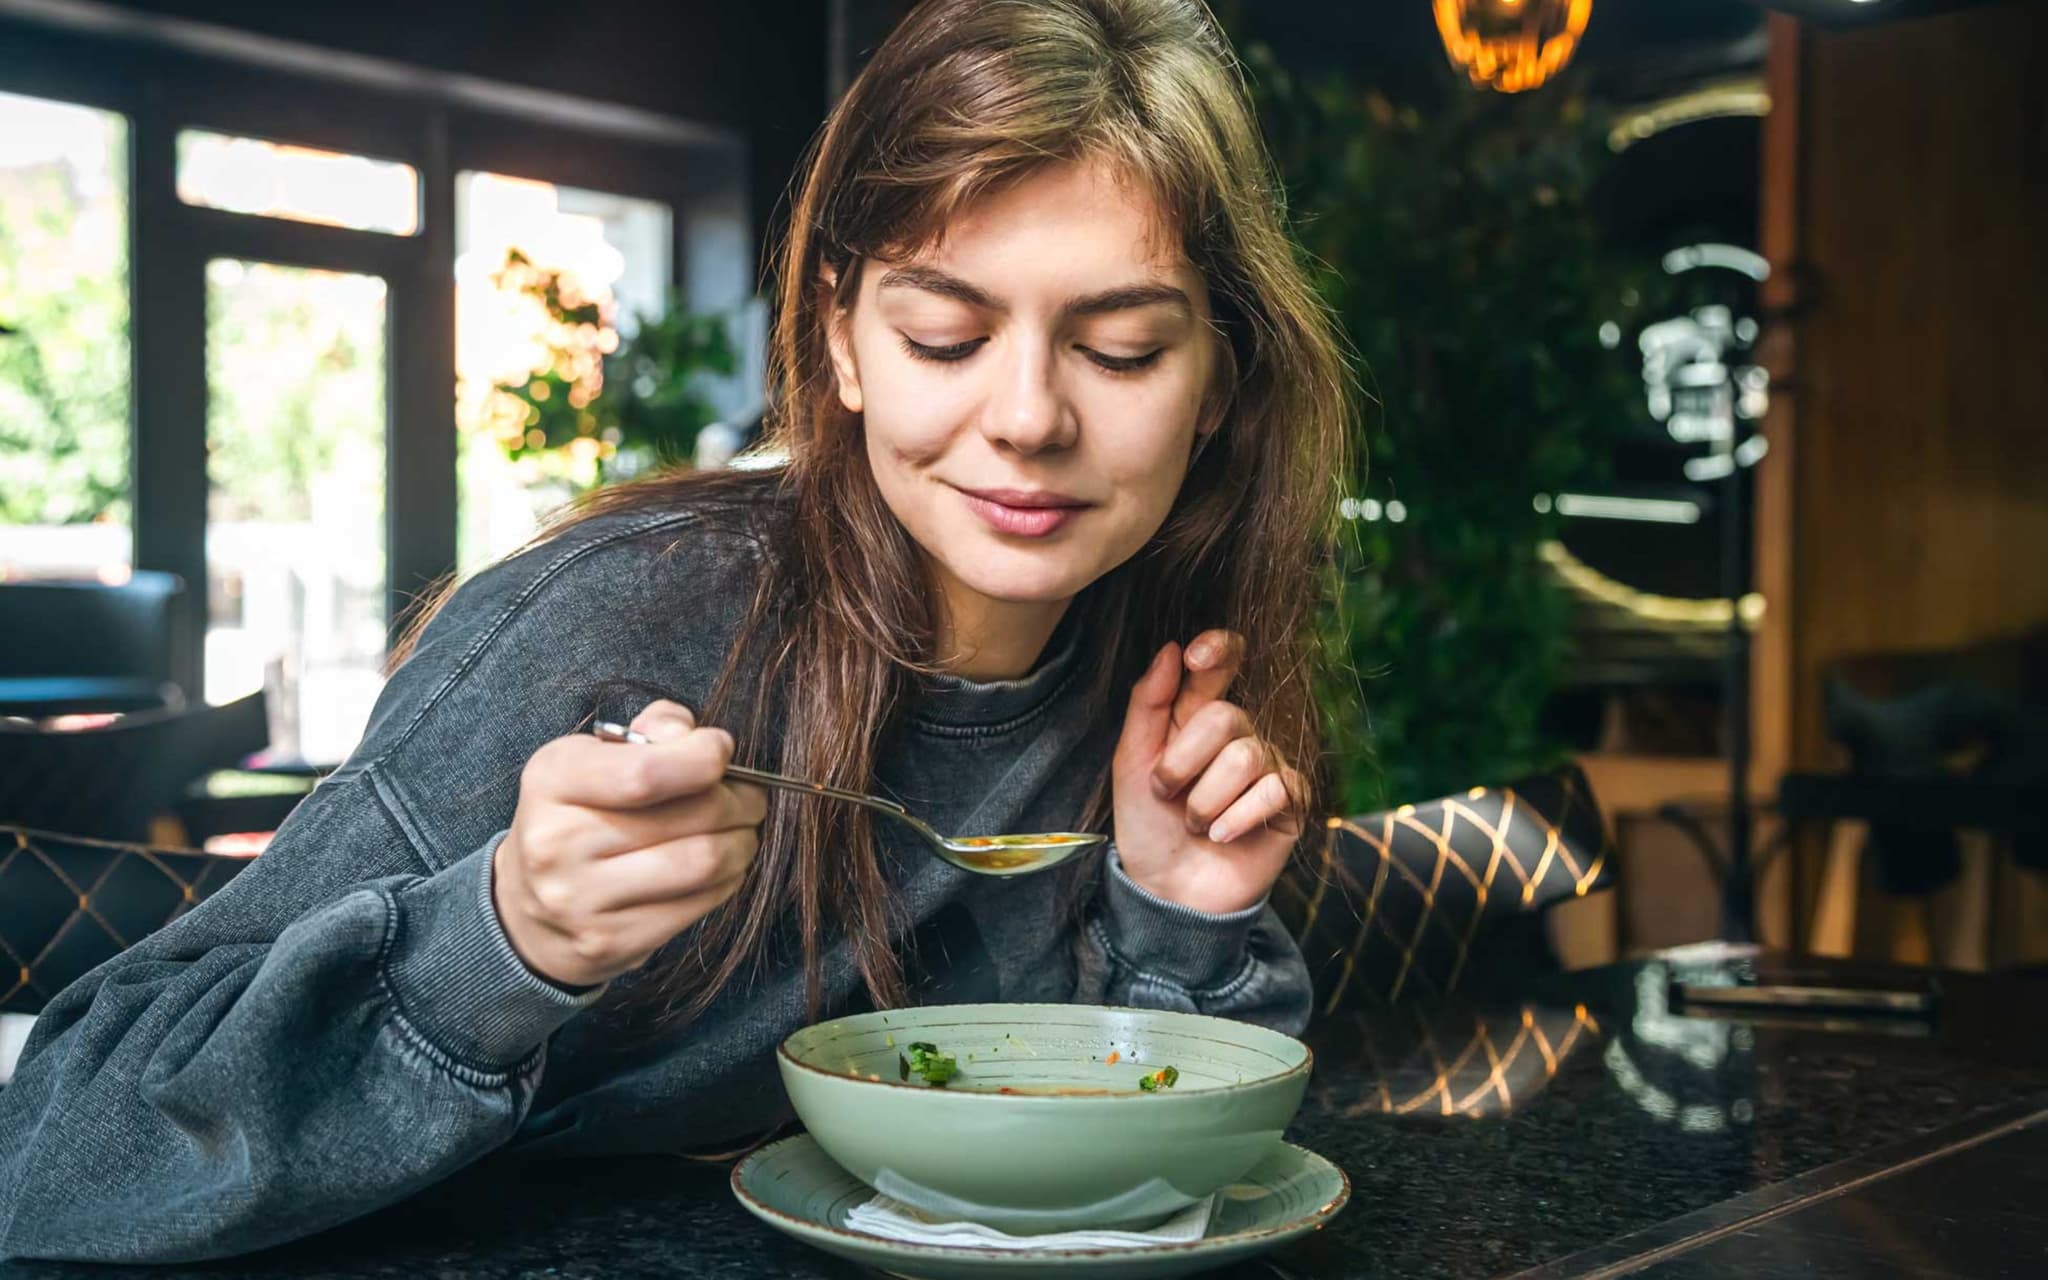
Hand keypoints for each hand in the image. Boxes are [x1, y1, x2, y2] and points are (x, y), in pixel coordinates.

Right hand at [493, 700, 767, 987]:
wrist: (527, 908)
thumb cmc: (577, 816)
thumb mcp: (592, 758)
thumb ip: (650, 733)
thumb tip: (692, 735)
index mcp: (552, 781)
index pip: (646, 773)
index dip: (703, 758)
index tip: (721, 750)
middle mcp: (557, 842)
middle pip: (692, 816)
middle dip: (739, 801)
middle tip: (749, 797)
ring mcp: (582, 900)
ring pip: (703, 863)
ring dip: (741, 842)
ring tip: (741, 830)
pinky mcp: (611, 941)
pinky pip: (699, 904)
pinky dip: (728, 879)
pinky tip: (722, 866)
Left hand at [1110, 631, 1305, 915]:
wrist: (1168, 889)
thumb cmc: (1147, 824)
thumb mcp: (1131, 762)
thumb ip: (1148, 703)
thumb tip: (1171, 649)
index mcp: (1197, 715)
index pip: (1222, 662)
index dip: (1218, 649)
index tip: (1196, 657)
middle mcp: (1238, 734)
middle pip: (1227, 716)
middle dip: (1184, 761)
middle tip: (1167, 794)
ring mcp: (1268, 765)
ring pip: (1246, 758)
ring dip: (1206, 801)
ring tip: (1195, 824)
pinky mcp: (1291, 801)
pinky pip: (1273, 791)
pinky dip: (1237, 819)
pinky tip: (1223, 836)